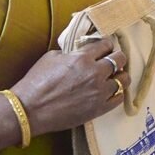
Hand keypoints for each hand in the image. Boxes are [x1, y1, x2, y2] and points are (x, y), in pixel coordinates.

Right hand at [11, 38, 129, 134]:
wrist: (30, 109)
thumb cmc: (36, 82)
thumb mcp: (51, 57)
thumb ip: (71, 53)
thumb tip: (80, 52)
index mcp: (82, 58)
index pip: (106, 44)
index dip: (106, 45)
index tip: (105, 48)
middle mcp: (95, 73)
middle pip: (120, 59)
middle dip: (117, 58)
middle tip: (112, 61)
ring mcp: (99, 92)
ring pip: (124, 79)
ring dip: (120, 76)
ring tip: (114, 77)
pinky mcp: (99, 109)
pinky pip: (119, 98)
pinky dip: (117, 93)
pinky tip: (111, 91)